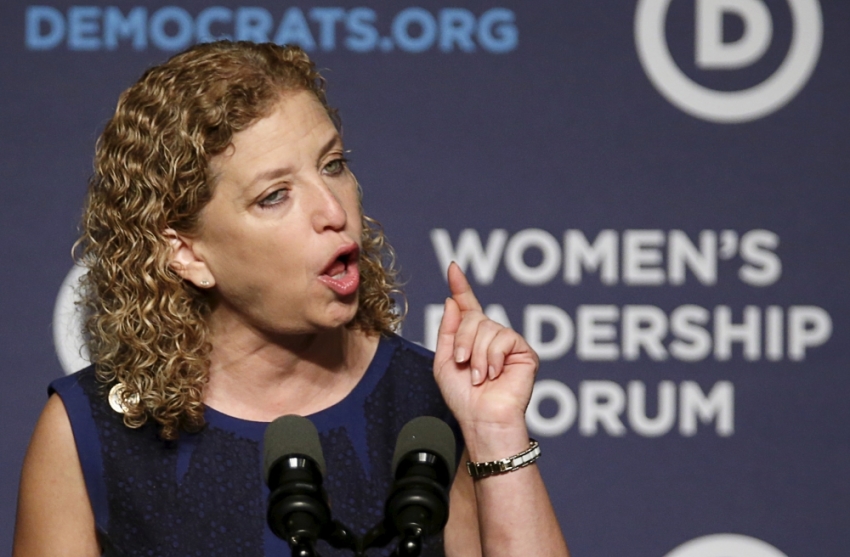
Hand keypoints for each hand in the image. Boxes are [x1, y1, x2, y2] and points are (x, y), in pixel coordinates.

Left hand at [433, 263, 538, 447]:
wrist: (481, 419)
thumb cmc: (463, 397)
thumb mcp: (445, 361)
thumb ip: (448, 330)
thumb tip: (453, 301)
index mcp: (472, 339)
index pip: (467, 307)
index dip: (461, 287)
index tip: (453, 268)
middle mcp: (492, 337)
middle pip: (473, 317)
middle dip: (462, 341)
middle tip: (464, 365)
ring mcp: (509, 343)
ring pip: (486, 328)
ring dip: (477, 355)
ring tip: (480, 377)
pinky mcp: (524, 352)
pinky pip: (503, 338)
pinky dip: (493, 358)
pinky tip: (494, 375)